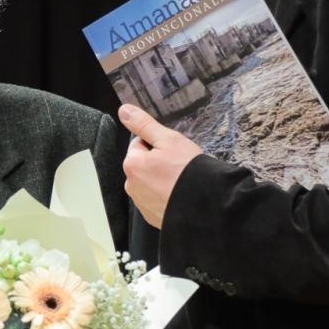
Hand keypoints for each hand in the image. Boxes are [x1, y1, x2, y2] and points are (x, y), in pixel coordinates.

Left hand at [119, 104, 203, 228]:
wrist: (205, 207)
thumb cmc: (187, 170)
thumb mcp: (168, 140)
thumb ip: (144, 124)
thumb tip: (123, 110)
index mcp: (131, 164)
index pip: (140, 144)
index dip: (158, 145)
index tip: (174, 152)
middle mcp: (130, 185)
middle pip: (143, 165)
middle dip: (158, 163)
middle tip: (180, 167)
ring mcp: (141, 204)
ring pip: (150, 183)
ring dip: (161, 180)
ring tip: (181, 182)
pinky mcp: (152, 217)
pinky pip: (156, 200)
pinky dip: (165, 196)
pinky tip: (179, 196)